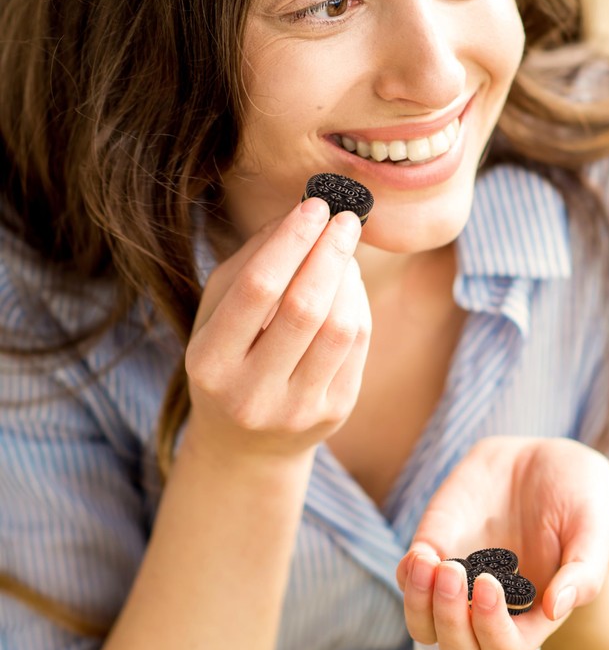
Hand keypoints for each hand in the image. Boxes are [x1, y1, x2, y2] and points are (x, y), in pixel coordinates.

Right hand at [183, 198, 370, 460]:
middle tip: (345, 218)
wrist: (246, 445)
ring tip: (342, 252)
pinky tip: (348, 285)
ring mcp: (297, 409)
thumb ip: (248, 262)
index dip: (291, 241)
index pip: (257, 289)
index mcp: (209, 363)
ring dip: (348, 277)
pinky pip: (357, 345)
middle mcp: (251, 393)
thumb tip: (298, 216)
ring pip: (340, 327)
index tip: (315, 205)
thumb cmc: (228, 361)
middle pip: (305, 308)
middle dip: (329, 253)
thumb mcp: (216, 314)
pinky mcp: (334, 413)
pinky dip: (357, 303)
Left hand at [397, 436, 608, 649]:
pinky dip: (408, 576)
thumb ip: (585, 571)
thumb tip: (556, 609)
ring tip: (429, 565)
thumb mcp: (595, 526)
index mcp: (533, 611)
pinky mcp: (437, 544)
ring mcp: (460, 577)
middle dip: (450, 620)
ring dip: (419, 604)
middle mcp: (492, 604)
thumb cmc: (578, 495)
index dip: (493, 630)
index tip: (492, 583)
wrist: (543, 454)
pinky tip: (421, 555)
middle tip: (455, 573)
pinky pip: (409, 578)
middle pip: (459, 647)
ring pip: (425, 623)